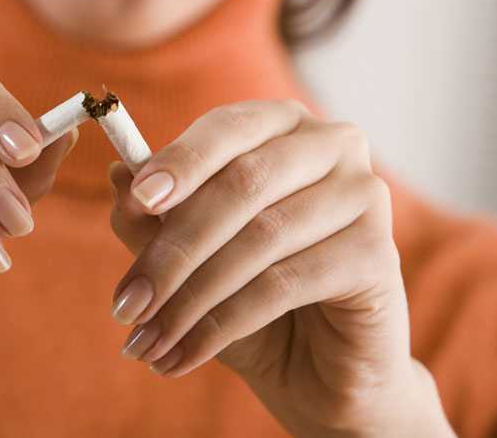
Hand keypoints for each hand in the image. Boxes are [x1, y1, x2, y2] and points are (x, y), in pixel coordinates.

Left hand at [107, 99, 451, 435]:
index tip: (137, 201)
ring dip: (189, 297)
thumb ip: (154, 215)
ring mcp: (364, 195)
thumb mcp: (191, 256)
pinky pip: (283, 284)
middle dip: (174, 248)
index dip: (180, 161)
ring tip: (145, 340)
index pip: (228, 128)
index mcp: (284, 125)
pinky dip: (221, 324)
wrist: (320, 370)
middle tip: (125, 303)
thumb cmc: (252, 298)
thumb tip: (118, 175)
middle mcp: (333, 145)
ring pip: (259, 237)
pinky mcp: (378, 253)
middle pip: (242, 183)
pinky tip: (184, 354)